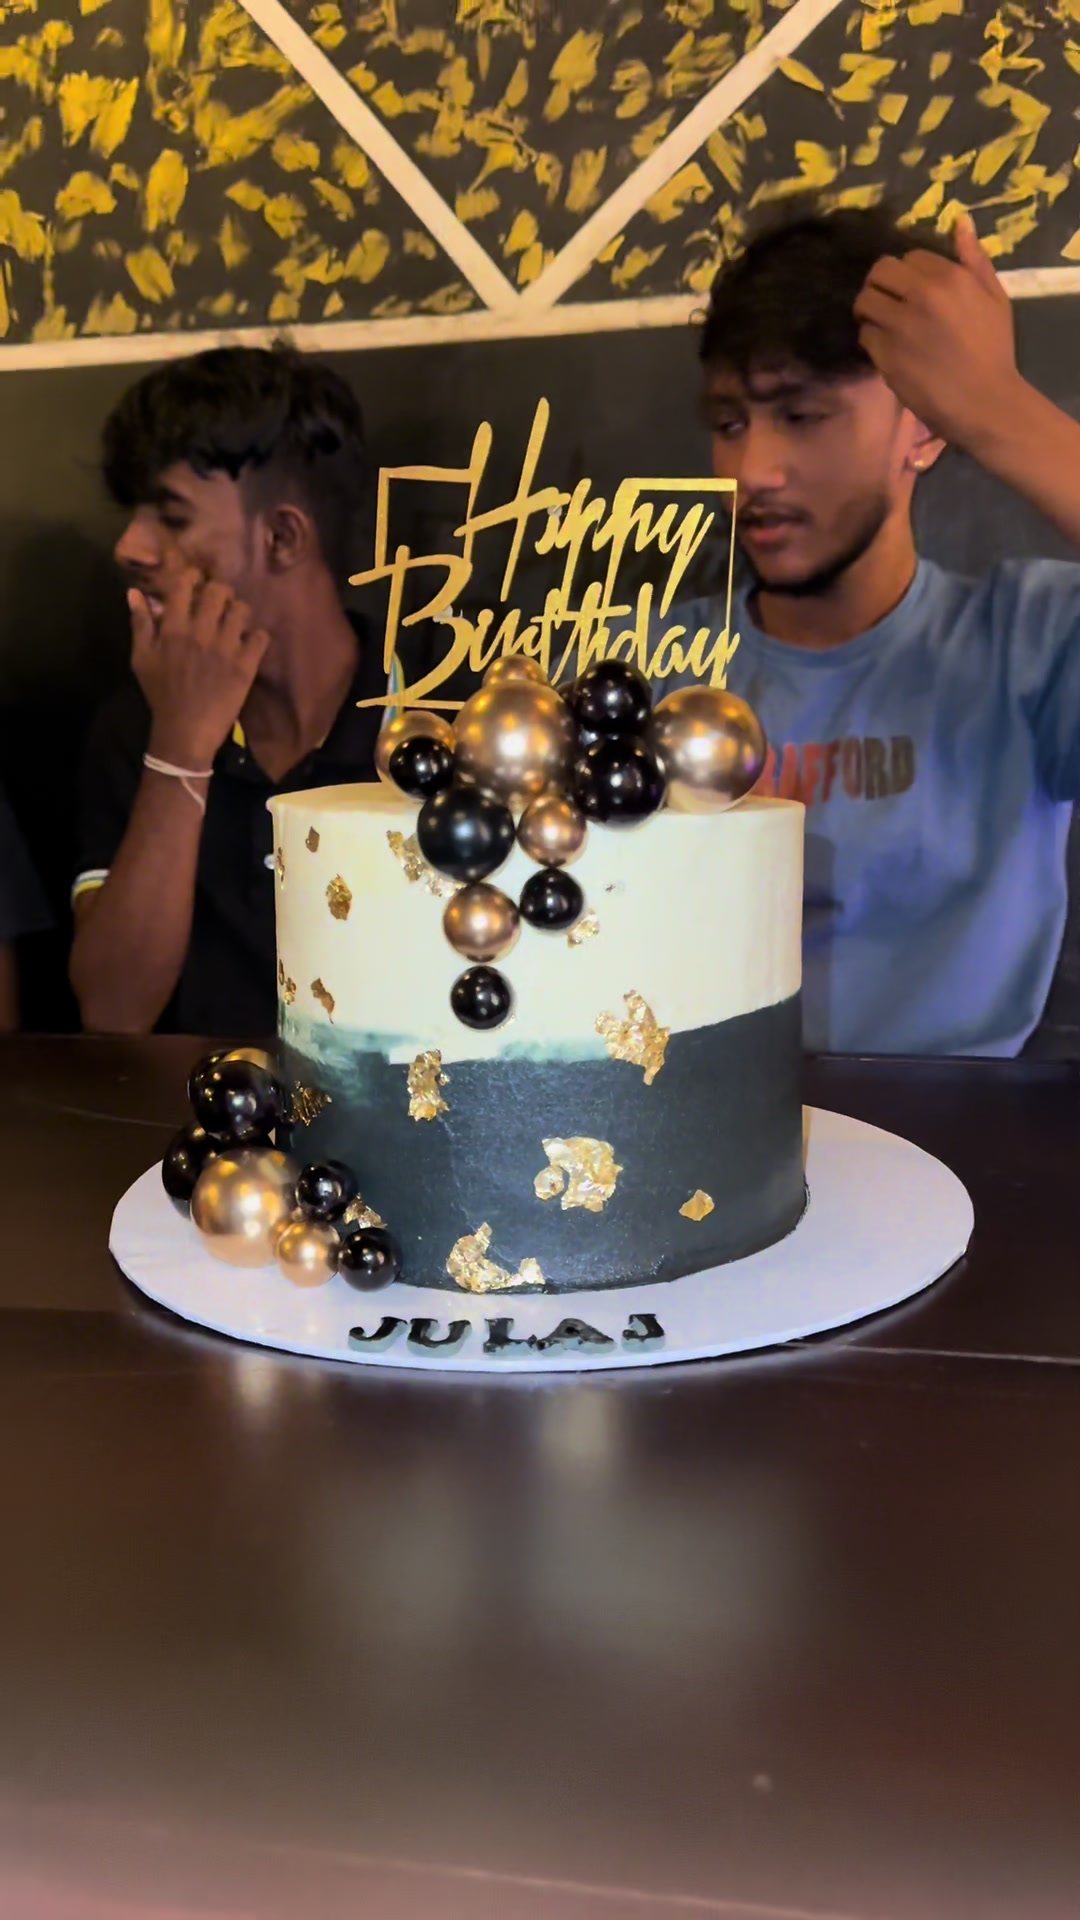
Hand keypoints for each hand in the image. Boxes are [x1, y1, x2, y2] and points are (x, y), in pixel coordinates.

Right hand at [130, 570, 269, 767]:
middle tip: (219, 604)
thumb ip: (140, 623)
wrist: (185, 731)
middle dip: (220, 593)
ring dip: (239, 613)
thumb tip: (134, 592)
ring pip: (242, 609)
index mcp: (174, 628)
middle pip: (219, 591)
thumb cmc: (161, 694)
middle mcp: (201, 632)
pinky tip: (249, 645)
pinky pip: (261, 636)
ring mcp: (226, 648)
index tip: (195, 584)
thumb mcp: (141, 659)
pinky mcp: (246, 665)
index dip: (192, 578)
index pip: (185, 584)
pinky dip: (257, 638)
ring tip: (235, 624)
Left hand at [853, 215, 1023, 451]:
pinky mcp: (884, 354)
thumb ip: (975, 260)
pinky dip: (871, 339)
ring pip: (865, 301)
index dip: (908, 273)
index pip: (910, 257)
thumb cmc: (994, 351)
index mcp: (950, 277)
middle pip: (879, 271)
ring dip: (869, 311)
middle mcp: (921, 295)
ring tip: (881, 324)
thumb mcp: (995, 298)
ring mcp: (899, 325)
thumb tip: (960, 222)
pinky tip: (886, 349)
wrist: (985, 402)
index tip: (912, 290)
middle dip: (880, 284)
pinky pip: (864, 334)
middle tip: (886, 302)